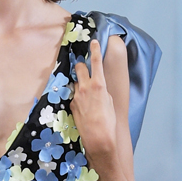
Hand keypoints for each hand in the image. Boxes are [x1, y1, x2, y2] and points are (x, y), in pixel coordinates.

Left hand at [71, 39, 116, 160]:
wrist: (98, 138)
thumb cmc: (109, 121)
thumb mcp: (110, 102)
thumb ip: (102, 91)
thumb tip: (97, 88)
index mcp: (98, 84)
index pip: (96, 61)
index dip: (95, 49)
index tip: (94, 42)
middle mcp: (85, 87)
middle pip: (79, 67)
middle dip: (81, 66)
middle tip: (84, 68)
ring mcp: (76, 96)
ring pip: (75, 82)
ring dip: (79, 83)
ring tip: (85, 92)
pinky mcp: (71, 105)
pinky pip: (73, 96)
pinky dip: (77, 97)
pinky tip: (83, 106)